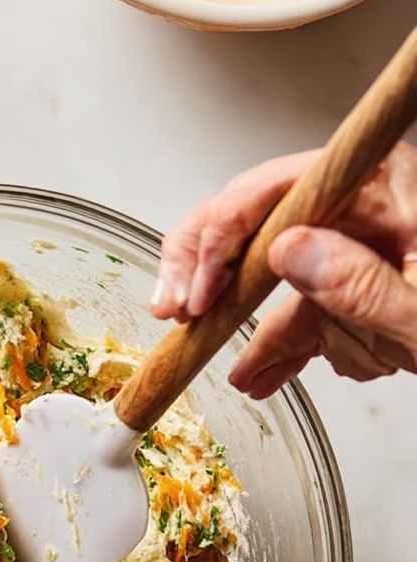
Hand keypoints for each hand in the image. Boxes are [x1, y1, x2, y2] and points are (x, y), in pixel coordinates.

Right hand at [151, 143, 416, 398]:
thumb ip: (362, 284)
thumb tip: (286, 253)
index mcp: (384, 185)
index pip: (280, 186)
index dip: (225, 232)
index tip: (200, 288)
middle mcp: (358, 209)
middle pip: (256, 218)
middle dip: (208, 266)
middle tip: (177, 310)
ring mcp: (350, 253)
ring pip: (266, 275)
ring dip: (233, 322)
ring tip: (204, 355)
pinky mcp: (351, 297)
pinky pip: (297, 318)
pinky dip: (271, 352)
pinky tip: (253, 377)